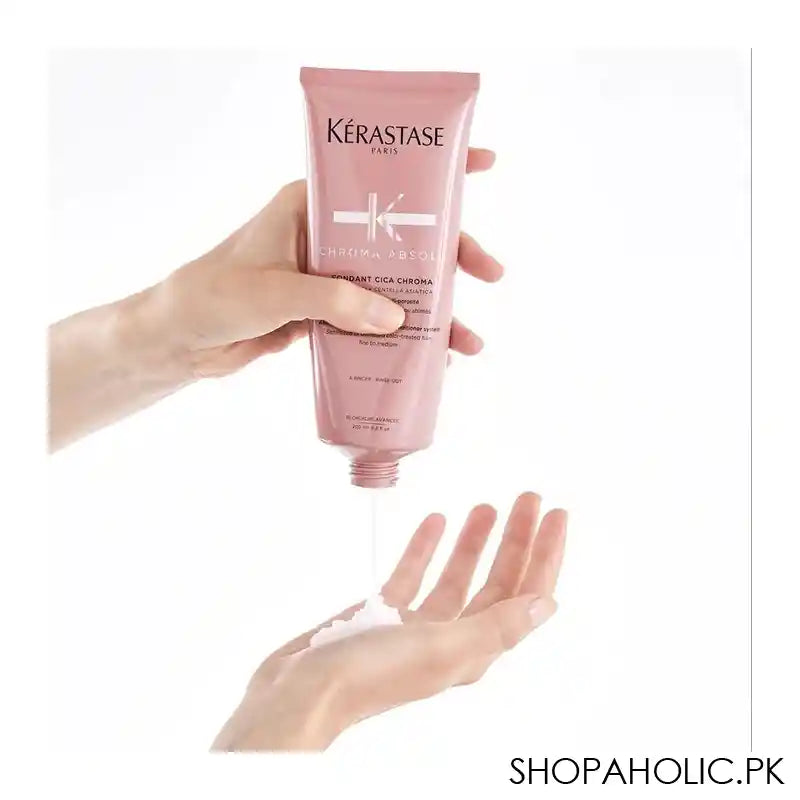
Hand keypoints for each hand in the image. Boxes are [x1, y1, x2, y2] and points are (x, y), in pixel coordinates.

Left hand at [49, 149, 501, 448]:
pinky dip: (402, 339)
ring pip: (394, 287)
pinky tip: (429, 358)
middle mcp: (327, 236)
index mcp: (311, 206)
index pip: (379, 181)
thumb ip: (332, 300)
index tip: (482, 166)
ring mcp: (329, 276)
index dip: (433, 174)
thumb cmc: (212, 297)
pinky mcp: (327, 312)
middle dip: (448, 259)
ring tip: (467, 343)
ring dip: (431, 312)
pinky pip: (375, 321)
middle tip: (489, 274)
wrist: (178, 340)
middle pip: (402, 240)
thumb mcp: (272, 292)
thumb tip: (395, 317)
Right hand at [212, 492, 566, 750]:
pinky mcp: (383, 614)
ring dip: (475, 541)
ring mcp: (415, 626)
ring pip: (457, 575)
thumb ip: (496, 627)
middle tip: (529, 499)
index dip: (545, 557)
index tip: (557, 516)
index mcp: (473, 650)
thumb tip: (547, 605)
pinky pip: (413, 574)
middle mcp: (451, 638)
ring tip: (488, 506)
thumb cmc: (369, 676)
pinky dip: (426, 547)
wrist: (300, 691)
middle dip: (516, 539)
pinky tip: (435, 522)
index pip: (524, 597)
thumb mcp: (441, 649)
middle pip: (497, 582)